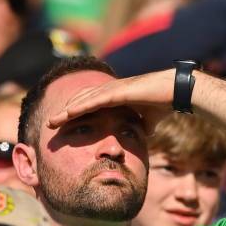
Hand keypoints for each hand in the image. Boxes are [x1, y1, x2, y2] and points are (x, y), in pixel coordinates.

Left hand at [47, 69, 175, 132]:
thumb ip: (141, 126)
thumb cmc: (163, 103)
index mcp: (116, 96)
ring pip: (84, 100)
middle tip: (50, 123)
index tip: (63, 124)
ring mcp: (113, 89)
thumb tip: (141, 136)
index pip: (90, 104)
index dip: (75, 113)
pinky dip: (80, 107)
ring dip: (67, 111)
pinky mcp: (118, 91)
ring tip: (52, 120)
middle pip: (81, 100)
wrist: (175, 92)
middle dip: (65, 112)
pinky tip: (68, 113)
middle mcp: (111, 91)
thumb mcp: (148, 121)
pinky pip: (95, 100)